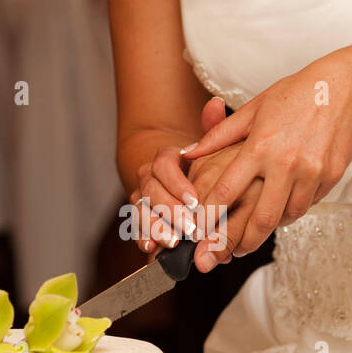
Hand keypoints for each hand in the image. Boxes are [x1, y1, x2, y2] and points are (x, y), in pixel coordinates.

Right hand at [126, 99, 228, 254]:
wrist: (178, 182)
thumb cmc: (201, 167)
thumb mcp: (210, 148)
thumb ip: (212, 128)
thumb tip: (215, 103)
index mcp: (164, 158)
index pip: (165, 166)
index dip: (178, 183)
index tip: (195, 199)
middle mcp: (148, 177)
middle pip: (152, 191)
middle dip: (170, 211)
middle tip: (189, 227)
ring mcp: (140, 197)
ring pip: (140, 210)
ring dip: (155, 227)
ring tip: (172, 241)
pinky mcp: (139, 218)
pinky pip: (136, 227)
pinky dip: (142, 238)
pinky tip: (151, 250)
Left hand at [181, 53, 351, 257]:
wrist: (344, 88)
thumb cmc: (294, 95)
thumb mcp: (253, 109)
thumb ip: (219, 136)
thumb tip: (188, 154)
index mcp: (260, 146)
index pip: (228, 191)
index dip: (210, 217)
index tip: (198, 234)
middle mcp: (286, 163)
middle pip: (260, 219)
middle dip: (241, 243)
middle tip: (227, 255)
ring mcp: (312, 173)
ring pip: (287, 217)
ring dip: (270, 228)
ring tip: (254, 233)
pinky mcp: (331, 177)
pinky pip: (308, 204)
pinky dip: (293, 209)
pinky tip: (283, 207)